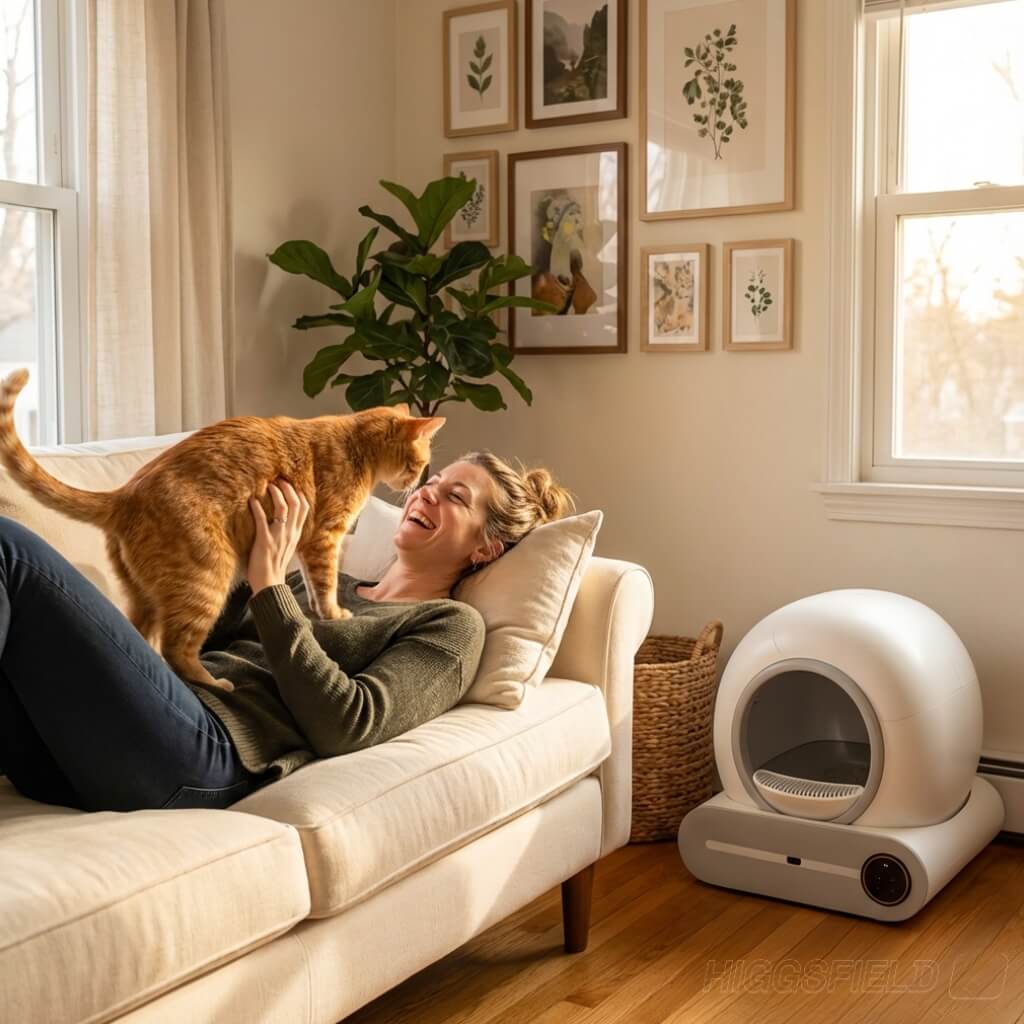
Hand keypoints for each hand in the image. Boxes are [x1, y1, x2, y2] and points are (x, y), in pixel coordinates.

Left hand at [247, 479, 309, 593]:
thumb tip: (280, 521)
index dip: (298, 493)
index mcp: (296, 534)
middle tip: (278, 479)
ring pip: (283, 508)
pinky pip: (262, 520)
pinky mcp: (265, 541)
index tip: (290, 484)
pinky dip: (257, 508)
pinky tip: (251, 500)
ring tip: (267, 485)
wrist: (270, 585)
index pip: (304, 508)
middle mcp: (290, 533)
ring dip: (275, 494)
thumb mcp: (286, 548)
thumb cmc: (274, 567)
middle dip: (287, 488)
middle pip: (296, 504)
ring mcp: (279, 536)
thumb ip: (286, 534)